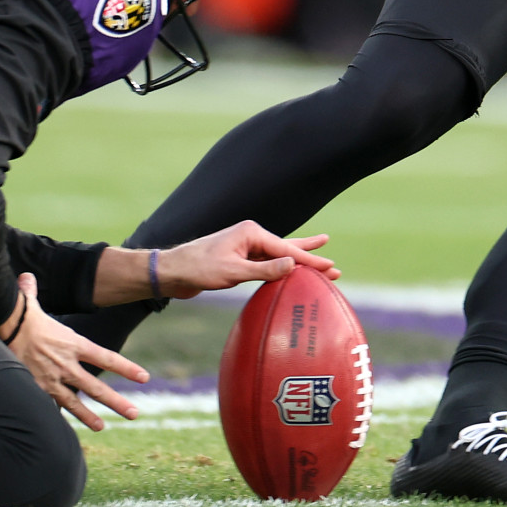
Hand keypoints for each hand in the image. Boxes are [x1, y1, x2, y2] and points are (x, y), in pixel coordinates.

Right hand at [3, 274, 147, 430]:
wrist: (5, 328)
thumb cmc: (20, 314)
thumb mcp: (32, 302)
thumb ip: (33, 292)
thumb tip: (26, 278)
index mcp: (74, 344)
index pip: (107, 358)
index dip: (127, 368)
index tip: (144, 378)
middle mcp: (67, 364)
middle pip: (97, 387)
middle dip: (117, 402)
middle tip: (134, 413)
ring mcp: (52, 379)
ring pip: (75, 402)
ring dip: (89, 416)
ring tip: (101, 426)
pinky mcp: (35, 388)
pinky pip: (49, 405)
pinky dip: (55, 417)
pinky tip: (59, 429)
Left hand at [96, 223, 337, 305]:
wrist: (172, 272)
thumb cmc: (198, 269)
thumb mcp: (232, 272)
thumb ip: (263, 269)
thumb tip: (292, 264)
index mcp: (250, 233)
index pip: (287, 249)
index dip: (310, 261)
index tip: (331, 268)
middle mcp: (250, 237)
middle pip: (287, 250)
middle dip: (310, 258)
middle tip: (335, 266)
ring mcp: (245, 249)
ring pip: (278, 257)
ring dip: (298, 263)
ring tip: (322, 259)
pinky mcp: (239, 261)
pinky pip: (267, 265)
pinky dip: (281, 269)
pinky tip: (290, 269)